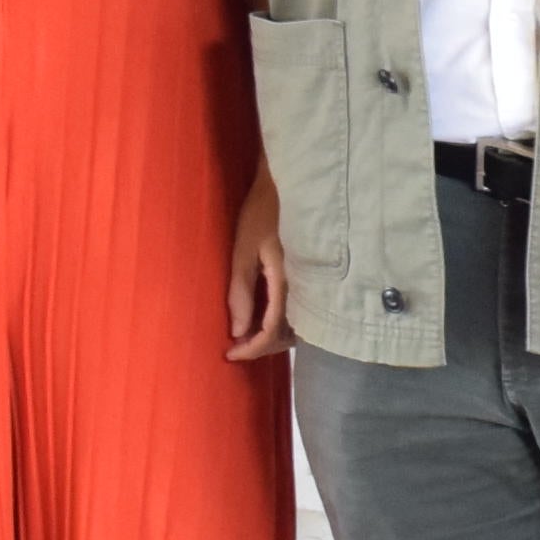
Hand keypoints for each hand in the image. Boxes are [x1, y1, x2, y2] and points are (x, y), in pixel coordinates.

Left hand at [227, 171, 291, 360]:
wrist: (291, 185)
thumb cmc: (262, 212)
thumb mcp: (244, 249)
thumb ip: (241, 290)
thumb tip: (238, 330)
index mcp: (288, 282)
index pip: (272, 330)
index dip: (251, 347)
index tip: (229, 353)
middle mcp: (305, 288)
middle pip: (288, 334)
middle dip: (261, 347)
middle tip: (235, 347)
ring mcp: (310, 283)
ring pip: (297, 326)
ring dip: (273, 337)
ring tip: (248, 335)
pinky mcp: (309, 277)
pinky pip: (300, 311)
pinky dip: (282, 323)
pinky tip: (265, 318)